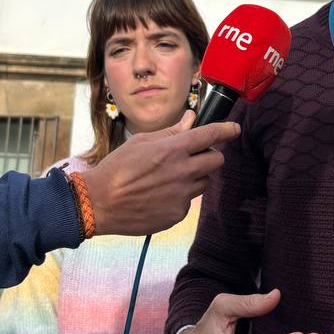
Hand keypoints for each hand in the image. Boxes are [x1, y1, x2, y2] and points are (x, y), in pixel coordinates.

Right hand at [84, 111, 238, 236]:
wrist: (99, 203)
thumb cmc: (117, 169)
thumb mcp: (141, 142)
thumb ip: (171, 132)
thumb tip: (191, 119)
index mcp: (174, 150)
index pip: (210, 135)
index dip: (227, 130)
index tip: (235, 129)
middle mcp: (183, 172)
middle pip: (217, 160)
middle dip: (210, 155)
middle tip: (194, 157)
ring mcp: (182, 195)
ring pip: (205, 182)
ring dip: (196, 177)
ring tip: (169, 178)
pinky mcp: (178, 214)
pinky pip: (189, 201)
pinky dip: (180, 197)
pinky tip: (159, 196)